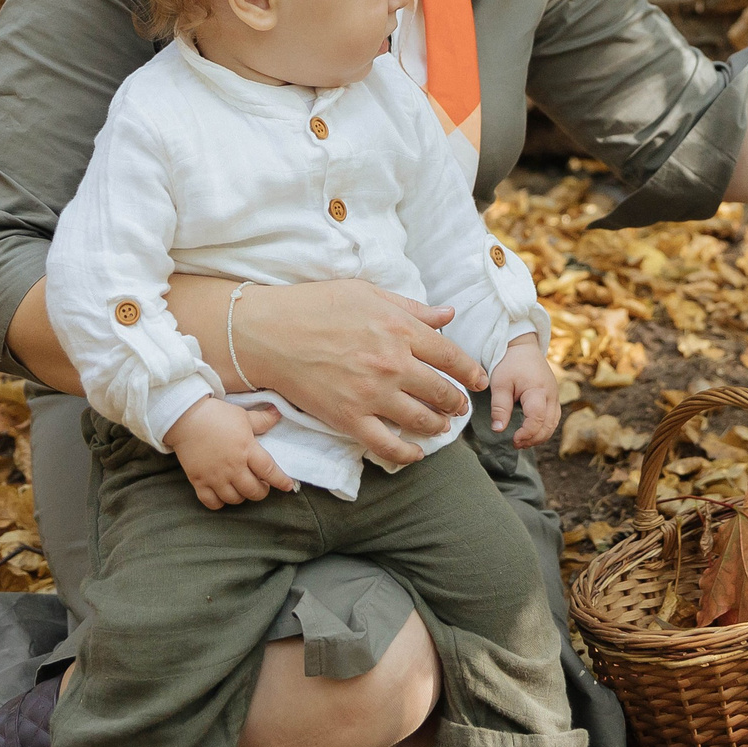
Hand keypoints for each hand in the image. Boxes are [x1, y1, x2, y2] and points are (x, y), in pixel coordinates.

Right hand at [166, 397, 294, 508]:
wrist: (185, 417)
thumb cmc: (216, 415)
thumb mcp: (243, 415)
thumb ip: (262, 420)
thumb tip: (278, 413)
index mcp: (247, 450)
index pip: (270, 471)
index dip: (281, 481)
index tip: (289, 486)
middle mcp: (233, 467)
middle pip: (254, 491)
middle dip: (262, 491)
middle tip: (261, 485)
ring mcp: (215, 476)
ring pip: (235, 499)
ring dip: (243, 496)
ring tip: (242, 488)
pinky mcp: (199, 481)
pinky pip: (212, 503)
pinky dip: (220, 503)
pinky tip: (223, 495)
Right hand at [207, 280, 484, 466]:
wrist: (268, 332)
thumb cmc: (316, 305)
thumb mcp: (368, 294)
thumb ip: (412, 308)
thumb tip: (448, 314)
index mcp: (400, 330)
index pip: (451, 356)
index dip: (471, 372)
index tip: (479, 381)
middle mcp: (392, 364)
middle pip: (442, 391)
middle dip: (457, 402)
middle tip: (459, 406)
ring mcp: (372, 394)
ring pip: (421, 419)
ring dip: (438, 425)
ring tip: (441, 426)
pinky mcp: (349, 418)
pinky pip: (388, 445)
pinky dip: (408, 453)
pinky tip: (415, 452)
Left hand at [487, 336, 560, 447]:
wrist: (522, 347)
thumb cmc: (509, 363)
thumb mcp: (500, 383)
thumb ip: (500, 407)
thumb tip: (498, 430)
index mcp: (538, 390)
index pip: (537, 419)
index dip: (527, 433)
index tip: (513, 440)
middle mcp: (551, 395)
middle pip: (549, 425)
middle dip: (533, 439)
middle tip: (515, 443)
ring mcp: (555, 396)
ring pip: (553, 424)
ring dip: (539, 436)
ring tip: (522, 441)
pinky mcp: (553, 397)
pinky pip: (553, 418)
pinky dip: (544, 428)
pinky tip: (530, 432)